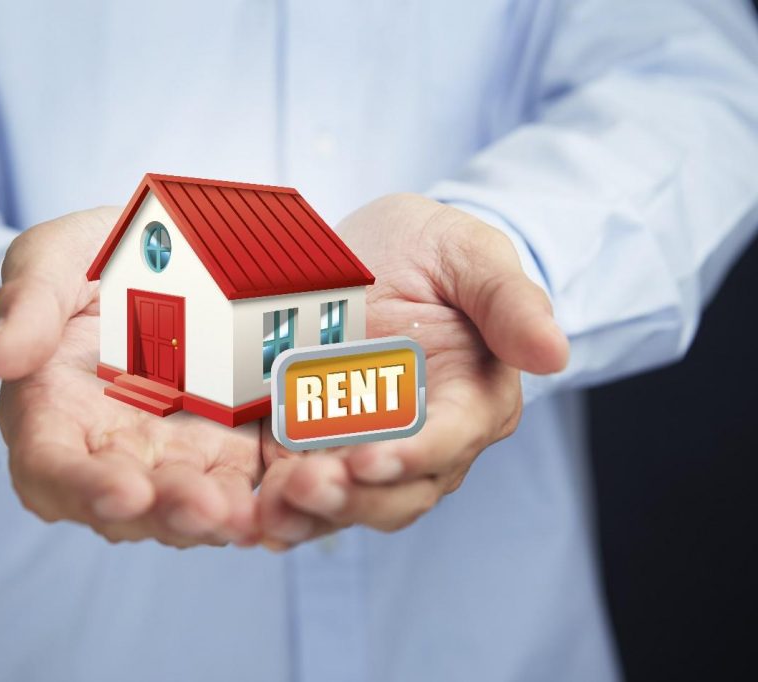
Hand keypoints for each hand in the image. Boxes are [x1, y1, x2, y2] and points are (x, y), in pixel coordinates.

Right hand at [0, 208, 261, 547]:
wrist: (171, 252)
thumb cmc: (94, 259)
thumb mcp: (55, 259)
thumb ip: (29, 303)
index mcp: (53, 414)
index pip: (52, 468)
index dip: (83, 488)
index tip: (123, 492)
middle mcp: (112, 452)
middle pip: (130, 506)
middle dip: (166, 512)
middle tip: (203, 509)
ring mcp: (175, 457)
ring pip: (193, 506)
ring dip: (220, 518)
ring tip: (250, 515)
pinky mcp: (233, 450)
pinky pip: (251, 484)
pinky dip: (271, 497)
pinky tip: (296, 494)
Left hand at [257, 193, 568, 547]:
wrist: (374, 253)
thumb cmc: (433, 253)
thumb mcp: (471, 255)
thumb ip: (509, 301)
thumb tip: (555, 353)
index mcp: (471, 399)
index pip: (451, 441)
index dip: (415, 455)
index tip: (370, 459)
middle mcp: (421, 440)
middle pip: (398, 493)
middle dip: (355, 497)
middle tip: (309, 486)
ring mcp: (365, 450)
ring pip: (346, 503)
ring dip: (310, 513)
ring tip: (271, 506)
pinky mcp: (313, 448)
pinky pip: (298, 490)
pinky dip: (275, 507)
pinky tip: (245, 515)